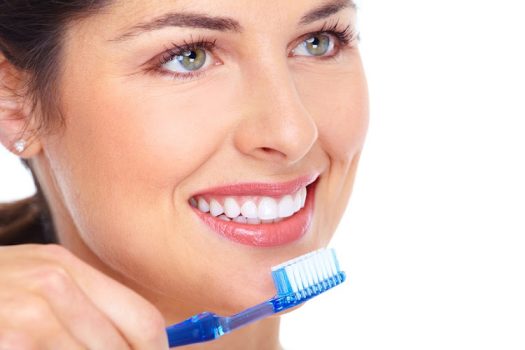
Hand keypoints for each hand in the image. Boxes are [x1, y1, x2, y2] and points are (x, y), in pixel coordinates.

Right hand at [0, 244, 168, 349]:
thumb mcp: (32, 289)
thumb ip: (81, 311)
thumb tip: (142, 342)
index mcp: (66, 269)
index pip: (142, 318)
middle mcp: (53, 284)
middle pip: (121, 347)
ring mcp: (27, 312)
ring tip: (50, 346)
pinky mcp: (11, 336)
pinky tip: (28, 345)